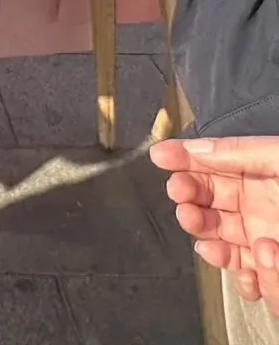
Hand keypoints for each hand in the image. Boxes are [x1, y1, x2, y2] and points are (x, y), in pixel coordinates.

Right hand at [151, 137, 278, 311]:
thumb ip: (239, 154)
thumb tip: (190, 147)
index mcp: (259, 173)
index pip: (213, 163)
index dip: (185, 158)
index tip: (159, 157)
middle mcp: (259, 205)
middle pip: (212, 203)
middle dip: (192, 201)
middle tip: (184, 201)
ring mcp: (267, 238)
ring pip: (224, 242)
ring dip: (211, 241)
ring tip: (209, 238)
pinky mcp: (276, 270)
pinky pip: (251, 278)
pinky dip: (244, 278)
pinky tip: (242, 269)